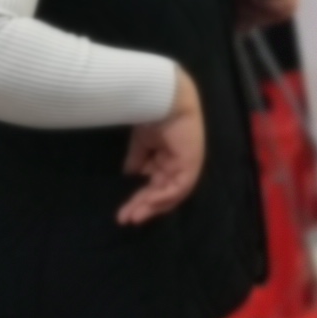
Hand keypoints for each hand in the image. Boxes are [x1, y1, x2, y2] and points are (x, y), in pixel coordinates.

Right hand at [117, 71, 205, 224]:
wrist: (163, 98)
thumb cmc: (152, 115)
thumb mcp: (141, 143)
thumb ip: (137, 160)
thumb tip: (129, 176)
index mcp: (169, 159)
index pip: (157, 184)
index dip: (141, 197)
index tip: (126, 210)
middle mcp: (179, 165)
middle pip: (161, 192)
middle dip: (143, 206)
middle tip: (124, 219)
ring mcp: (187, 166)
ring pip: (170, 194)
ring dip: (151, 206)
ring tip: (132, 216)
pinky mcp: (192, 164)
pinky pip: (179, 187)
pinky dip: (164, 197)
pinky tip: (149, 203)